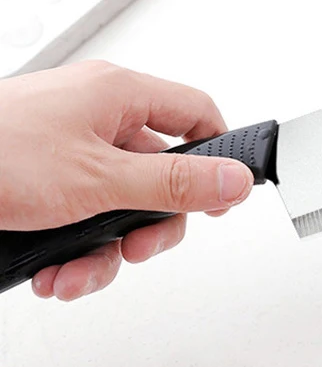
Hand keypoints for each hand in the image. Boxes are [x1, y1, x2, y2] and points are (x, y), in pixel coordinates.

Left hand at [0, 60, 253, 300]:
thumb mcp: (98, 180)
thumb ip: (173, 183)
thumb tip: (234, 179)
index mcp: (119, 94)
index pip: (196, 113)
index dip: (217, 154)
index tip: (220, 196)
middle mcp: (96, 114)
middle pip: (159, 170)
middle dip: (151, 223)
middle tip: (138, 249)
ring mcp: (68, 144)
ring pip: (118, 200)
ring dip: (105, 249)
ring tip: (78, 272)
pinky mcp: (43, 173)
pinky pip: (82, 209)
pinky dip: (74, 247)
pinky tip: (54, 270)